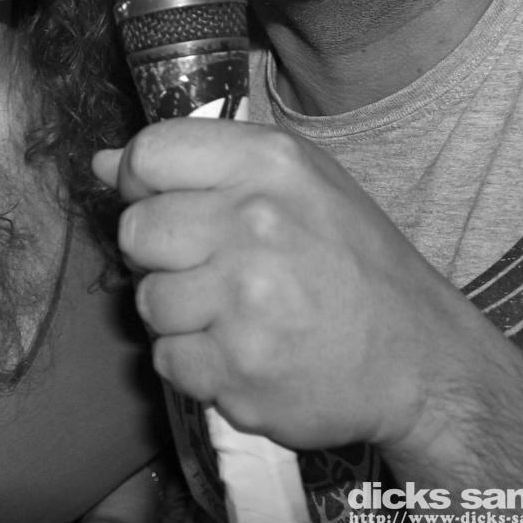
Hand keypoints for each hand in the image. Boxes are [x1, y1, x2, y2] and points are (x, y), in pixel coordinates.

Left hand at [94, 118, 500, 457]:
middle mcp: (254, 222)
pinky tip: (243, 351)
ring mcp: (245, 300)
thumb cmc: (350, 260)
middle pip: (135, 231)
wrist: (420, 359)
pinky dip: (196, 363)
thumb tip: (103, 163)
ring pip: (147, 302)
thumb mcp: (293, 182)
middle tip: (207, 267)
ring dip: (179, 314)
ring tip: (234, 313)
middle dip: (158, 255)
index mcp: (269, 163)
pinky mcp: (238, 370)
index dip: (141, 182)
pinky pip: (167, 360)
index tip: (162, 203)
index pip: (150, 152)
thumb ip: (199, 163)